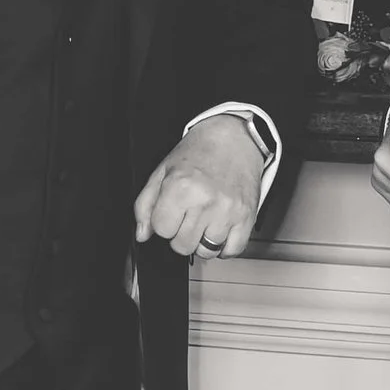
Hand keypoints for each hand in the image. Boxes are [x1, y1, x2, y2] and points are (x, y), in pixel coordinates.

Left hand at [134, 113, 264, 259]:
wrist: (235, 138)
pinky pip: (232, 250)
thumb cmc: (199, 152)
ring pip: (206, 251)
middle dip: (181, 234)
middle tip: (188, 216)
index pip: (161, 230)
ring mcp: (228, 211)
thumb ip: (146, 204)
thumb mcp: (163, 171)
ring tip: (205, 220)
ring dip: (203, 241)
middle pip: (183, 246)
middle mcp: (205, 201)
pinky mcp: (247, 217)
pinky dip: (225, 247)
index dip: (164, 222)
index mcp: (180, 188)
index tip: (171, 212)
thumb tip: (142, 233)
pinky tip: (220, 229)